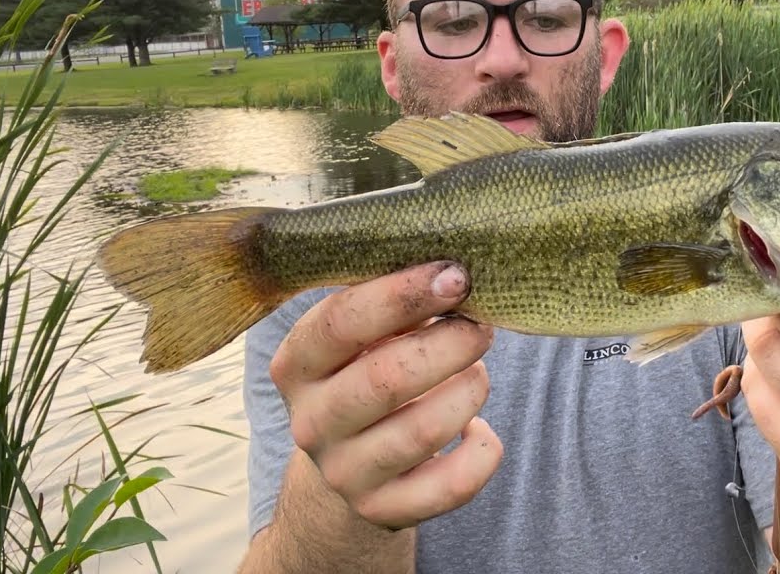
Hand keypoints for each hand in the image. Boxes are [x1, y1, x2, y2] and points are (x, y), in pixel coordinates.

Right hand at [268, 261, 502, 530]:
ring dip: (468, 391)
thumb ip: (394, 303)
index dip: (404, 294)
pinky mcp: (383, 511)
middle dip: (449, 344)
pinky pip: (450, 486)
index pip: (342, 321)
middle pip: (386, 379)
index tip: (456, 275)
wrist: (352, 465)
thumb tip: (453, 269)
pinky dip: (482, 452)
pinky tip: (479, 430)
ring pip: (422, 432)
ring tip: (477, 372)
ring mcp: (344, 473)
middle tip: (482, 325)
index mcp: (298, 364)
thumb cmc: (368, 372)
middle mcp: (311, 422)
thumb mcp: (363, 336)